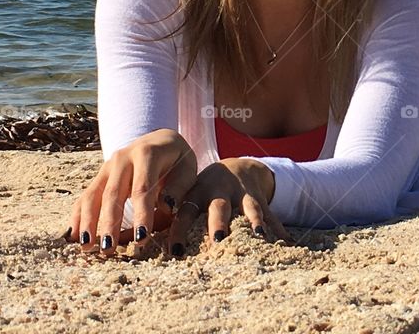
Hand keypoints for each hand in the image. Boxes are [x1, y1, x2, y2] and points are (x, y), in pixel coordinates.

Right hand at [66, 128, 197, 256]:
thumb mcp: (187, 171)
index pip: (143, 188)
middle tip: (109, 249)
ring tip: (88, 247)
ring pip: (93, 195)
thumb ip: (178, 189)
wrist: (161, 141)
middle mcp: (122, 158)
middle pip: (113, 193)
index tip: (141, 238)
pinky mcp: (100, 176)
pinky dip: (78, 216)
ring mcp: (107, 166)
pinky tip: (74, 237)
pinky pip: (85, 197)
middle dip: (110, 223)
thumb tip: (165, 207)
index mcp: (147, 154)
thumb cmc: (177, 161)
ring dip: (88, 222)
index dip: (141, 214)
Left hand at [167, 158, 292, 256]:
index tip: (176, 252)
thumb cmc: (204, 191)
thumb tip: (132, 240)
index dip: (180, 231)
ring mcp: (243, 195)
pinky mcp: (261, 200)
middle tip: (218, 239)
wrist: (240, 167)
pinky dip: (279, 229)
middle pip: (219, 208)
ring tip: (260, 236)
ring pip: (249, 209)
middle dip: (219, 223)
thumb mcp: (187, 196)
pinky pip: (272, 216)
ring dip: (254, 221)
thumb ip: (166, 215)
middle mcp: (221, 193)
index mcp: (198, 194)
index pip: (185, 213)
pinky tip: (287, 243)